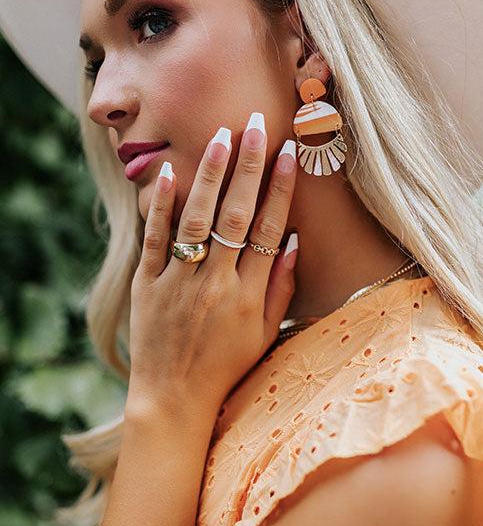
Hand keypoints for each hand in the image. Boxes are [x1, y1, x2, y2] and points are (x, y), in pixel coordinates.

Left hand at [126, 115, 297, 412]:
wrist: (172, 400)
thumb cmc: (225, 367)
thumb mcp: (265, 334)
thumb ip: (280, 288)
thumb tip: (293, 240)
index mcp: (248, 295)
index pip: (268, 228)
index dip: (280, 188)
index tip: (289, 153)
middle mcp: (215, 283)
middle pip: (236, 214)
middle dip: (249, 166)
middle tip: (258, 124)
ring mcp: (178, 282)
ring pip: (197, 219)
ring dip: (210, 175)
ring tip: (222, 135)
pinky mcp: (147, 284)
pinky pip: (154, 240)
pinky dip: (159, 206)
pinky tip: (166, 173)